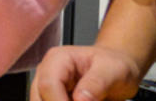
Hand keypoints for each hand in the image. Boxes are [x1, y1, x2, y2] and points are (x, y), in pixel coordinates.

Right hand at [29, 45, 145, 100]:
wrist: (117, 71)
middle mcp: (46, 73)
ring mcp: (46, 88)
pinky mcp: (51, 99)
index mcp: (58, 59)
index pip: (48, 85)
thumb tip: (81, 99)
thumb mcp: (113, 70)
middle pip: (39, 99)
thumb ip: (97, 83)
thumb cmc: (114, 65)